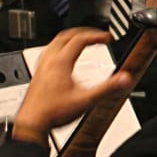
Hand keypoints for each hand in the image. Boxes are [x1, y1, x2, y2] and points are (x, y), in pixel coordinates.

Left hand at [13, 29, 136, 135]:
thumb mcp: (86, 100)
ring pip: (54, 43)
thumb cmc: (53, 113)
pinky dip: (58, 49)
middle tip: (95, 36)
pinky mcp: (37, 76)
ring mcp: (41, 68)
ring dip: (69, 38)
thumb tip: (124, 79)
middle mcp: (49, 61)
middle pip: (65, 36)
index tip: (107, 38)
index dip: (96, 36)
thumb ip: (107, 89)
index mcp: (61, 62)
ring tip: (79, 41)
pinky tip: (61, 60)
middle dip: (83, 32)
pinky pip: (47, 54)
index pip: (80, 39)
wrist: (32, 124)